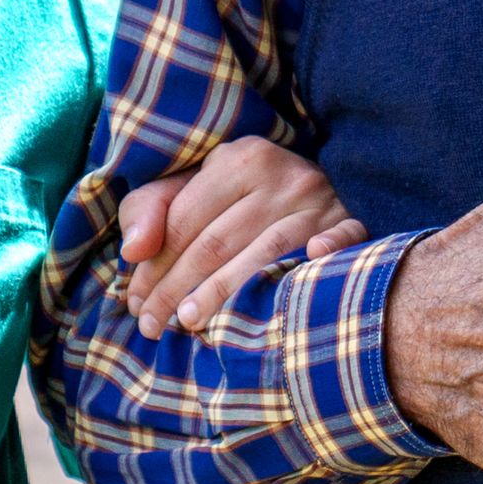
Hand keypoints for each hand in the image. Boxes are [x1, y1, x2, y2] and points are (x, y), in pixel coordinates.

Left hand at [114, 132, 362, 331]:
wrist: (323, 186)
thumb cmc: (244, 197)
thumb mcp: (195, 188)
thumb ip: (152, 209)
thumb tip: (132, 250)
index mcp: (239, 158)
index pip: (184, 219)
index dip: (155, 265)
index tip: (136, 302)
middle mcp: (281, 175)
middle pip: (216, 243)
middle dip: (176, 288)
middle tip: (153, 325)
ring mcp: (320, 201)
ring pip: (262, 258)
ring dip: (222, 294)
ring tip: (188, 324)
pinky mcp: (350, 223)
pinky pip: (338, 244)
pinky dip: (319, 261)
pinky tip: (287, 291)